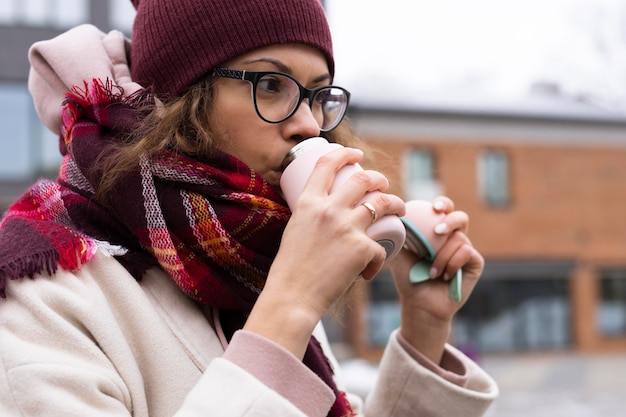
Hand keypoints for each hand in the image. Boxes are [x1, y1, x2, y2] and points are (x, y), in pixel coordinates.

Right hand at [246, 146, 405, 357]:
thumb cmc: (290, 270)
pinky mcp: (362, 248)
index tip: (356, 154)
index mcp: (308, 202)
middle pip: (363, 179)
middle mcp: (329, 209)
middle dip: (378, 178)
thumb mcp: (294, 230)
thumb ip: (311, 216)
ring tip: (399, 208)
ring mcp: (347, 227)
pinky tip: (369, 270)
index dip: (345, 154)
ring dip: (396, 203)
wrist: (293, 297)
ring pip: (383, 203)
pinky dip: (378, 259)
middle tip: (383, 184)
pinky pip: (381, 248)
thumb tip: (326, 211)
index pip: (328, 164)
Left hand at [388, 196, 483, 362]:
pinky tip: (444, 275)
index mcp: (437, 231)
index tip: (434, 207)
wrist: (419, 303)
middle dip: (450, 220)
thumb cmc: (409, 277)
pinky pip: (467, 252)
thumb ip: (400, 232)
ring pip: (459, 238)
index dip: (443, 203)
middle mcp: (453, 238)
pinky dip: (452, 262)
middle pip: (461, 217)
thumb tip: (396, 212)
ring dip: (442, 255)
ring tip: (432, 271)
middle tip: (438, 231)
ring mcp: (466, 250)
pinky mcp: (475, 263)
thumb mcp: (400, 252)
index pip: (444, 209)